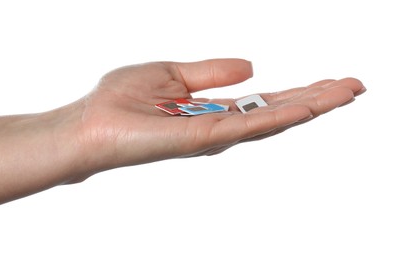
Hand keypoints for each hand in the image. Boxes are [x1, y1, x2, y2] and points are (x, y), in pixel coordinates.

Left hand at [70, 59, 365, 180]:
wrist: (89, 125)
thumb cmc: (120, 102)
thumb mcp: (171, 73)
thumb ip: (211, 73)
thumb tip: (252, 66)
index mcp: (212, 111)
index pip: (264, 101)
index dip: (298, 92)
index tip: (330, 82)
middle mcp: (218, 127)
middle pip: (277, 112)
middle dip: (317, 100)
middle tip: (355, 87)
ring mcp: (213, 136)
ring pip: (272, 120)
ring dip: (311, 106)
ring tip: (346, 92)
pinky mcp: (202, 140)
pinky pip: (248, 126)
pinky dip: (281, 116)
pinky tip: (308, 106)